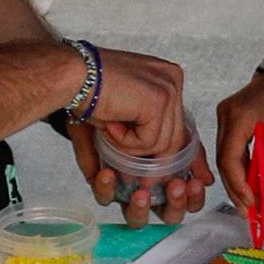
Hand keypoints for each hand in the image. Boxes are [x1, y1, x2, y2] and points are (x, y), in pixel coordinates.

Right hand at [81, 46, 202, 221]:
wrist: (66, 76)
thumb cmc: (81, 97)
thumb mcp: (115, 130)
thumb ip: (134, 154)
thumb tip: (146, 187)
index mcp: (165, 81)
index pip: (185, 126)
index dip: (189, 157)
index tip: (197, 182)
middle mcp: (173, 79)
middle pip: (177, 139)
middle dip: (157, 164)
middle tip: (132, 175)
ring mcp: (169, 87)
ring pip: (164, 145)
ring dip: (131, 148)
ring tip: (108, 129)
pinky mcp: (161, 97)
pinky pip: (150, 141)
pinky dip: (126, 141)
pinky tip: (110, 122)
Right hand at [207, 61, 263, 220]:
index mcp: (238, 116)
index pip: (229, 159)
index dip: (239, 185)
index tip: (251, 205)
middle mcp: (225, 115)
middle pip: (224, 161)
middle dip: (236, 188)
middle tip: (249, 211)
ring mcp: (225, 116)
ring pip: (225, 157)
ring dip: (238, 180)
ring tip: (250, 202)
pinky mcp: (229, 118)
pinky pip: (230, 148)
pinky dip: (240, 166)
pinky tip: (249, 183)